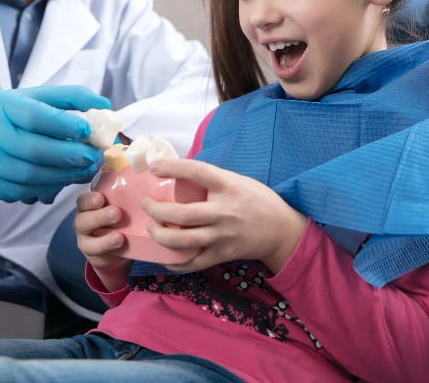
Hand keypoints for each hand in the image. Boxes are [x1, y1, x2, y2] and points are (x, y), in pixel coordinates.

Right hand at [0, 85, 110, 213]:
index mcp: (2, 104)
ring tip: (82, 171)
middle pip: (33, 149)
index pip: (34, 115)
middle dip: (68, 156)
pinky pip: (20, 191)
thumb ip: (68, 98)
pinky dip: (44, 189)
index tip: (87, 129)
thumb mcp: (32, 98)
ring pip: (28, 175)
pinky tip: (60, 183)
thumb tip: (104, 105)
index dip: (64, 124)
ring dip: (61, 177)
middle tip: (92, 158)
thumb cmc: (9, 115)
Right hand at [73, 190, 131, 291]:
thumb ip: (122, 193)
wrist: (117, 246)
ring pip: (88, 241)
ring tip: (119, 237)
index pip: (83, 200)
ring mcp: (85, 240)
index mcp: (87, 206)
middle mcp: (82, 222)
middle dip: (99, 216)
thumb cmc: (118, 217)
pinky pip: (97, 255)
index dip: (90, 199)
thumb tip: (134, 172)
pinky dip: (107, 251)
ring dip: (104, 239)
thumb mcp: (119, 204)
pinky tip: (119, 247)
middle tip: (116, 213)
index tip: (101, 198)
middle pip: (83, 220)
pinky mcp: (92, 255)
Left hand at [142, 158, 308, 273]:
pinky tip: (164, 256)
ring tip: (151, 228)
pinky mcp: (222, 254)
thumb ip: (212, 178)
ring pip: (184, 240)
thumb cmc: (256, 200)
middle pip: (183, 213)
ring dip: (161, 235)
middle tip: (146, 204)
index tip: (154, 166)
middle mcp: (224, 211)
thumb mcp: (237, 181)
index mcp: (228, 186)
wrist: (281, 230)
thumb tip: (179, 172)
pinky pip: (193, 262)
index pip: (196, 172)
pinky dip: (176, 262)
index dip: (172, 167)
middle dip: (157, 209)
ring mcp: (222, 235)